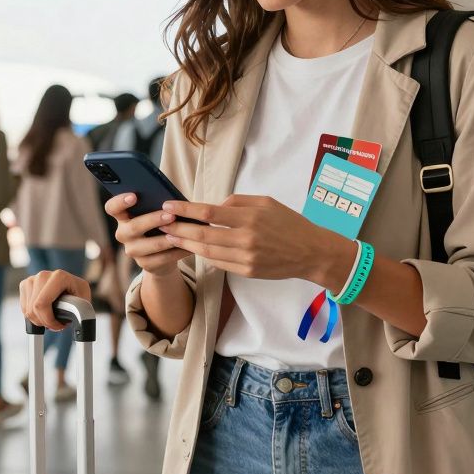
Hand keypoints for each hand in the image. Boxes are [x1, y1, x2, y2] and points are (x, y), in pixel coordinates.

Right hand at [20, 269, 92, 331]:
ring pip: (27, 310)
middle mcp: (43, 275)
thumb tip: (75, 316)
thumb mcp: (84, 303)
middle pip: (33, 309)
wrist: (71, 287)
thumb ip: (80, 311)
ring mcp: (33, 278)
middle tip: (55, 324)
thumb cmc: (78, 296)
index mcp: (59, 277)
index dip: (48, 320)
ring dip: (38, 320)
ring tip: (50, 318)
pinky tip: (43, 312)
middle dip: (44, 322)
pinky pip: (24, 308)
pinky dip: (32, 315)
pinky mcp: (25, 284)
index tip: (59, 325)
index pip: (41, 304)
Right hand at [105, 193, 190, 275]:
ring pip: (148, 245)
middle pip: (133, 227)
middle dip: (153, 220)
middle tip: (170, 215)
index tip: (133, 196)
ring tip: (182, 232)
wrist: (163, 252)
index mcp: (123, 216)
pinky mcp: (144, 264)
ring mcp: (132, 250)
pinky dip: (176, 252)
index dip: (119, 202)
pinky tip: (188, 246)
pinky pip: (161, 258)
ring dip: (166, 239)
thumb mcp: (157, 212)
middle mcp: (123, 234)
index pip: (112, 208)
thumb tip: (172, 201)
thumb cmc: (161, 223)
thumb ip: (158, 204)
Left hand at [159, 195, 353, 284]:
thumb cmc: (288, 223)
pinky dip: (204, 255)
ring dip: (186, 244)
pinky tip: (193, 248)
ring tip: (171, 236)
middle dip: (178, 229)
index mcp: (250, 217)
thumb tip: (213, 207)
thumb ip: (237, 202)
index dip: (185, 210)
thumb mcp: (265, 203)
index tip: (168, 206)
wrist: (311, 252)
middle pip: (202, 235)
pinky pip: (219, 263)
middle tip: (162, 223)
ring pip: (207, 252)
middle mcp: (246, 239)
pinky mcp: (247, 271)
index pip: (209, 213)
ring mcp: (245, 258)